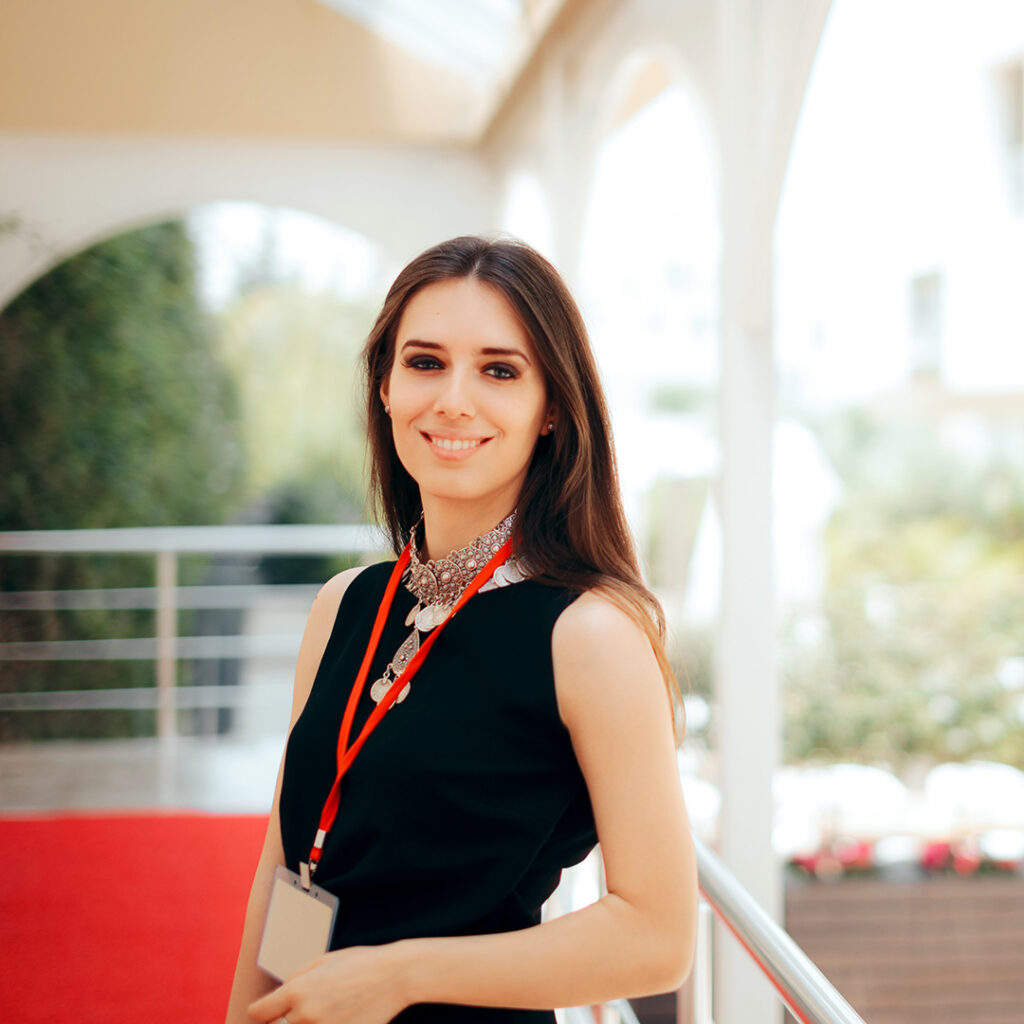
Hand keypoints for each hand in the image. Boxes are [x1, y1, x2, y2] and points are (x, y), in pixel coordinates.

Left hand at [247, 943, 411, 1023]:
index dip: (260, 1012)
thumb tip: (282, 993)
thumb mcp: (323, 961)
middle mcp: (305, 1015)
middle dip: (291, 1016)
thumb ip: (297, 978)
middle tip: (315, 1001)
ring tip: (331, 1007)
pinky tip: (341, 1013)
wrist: (394, 976)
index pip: (258, 1013)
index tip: (265, 1012)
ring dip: (310, 1022)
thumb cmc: (361, 963)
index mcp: (297, 991)